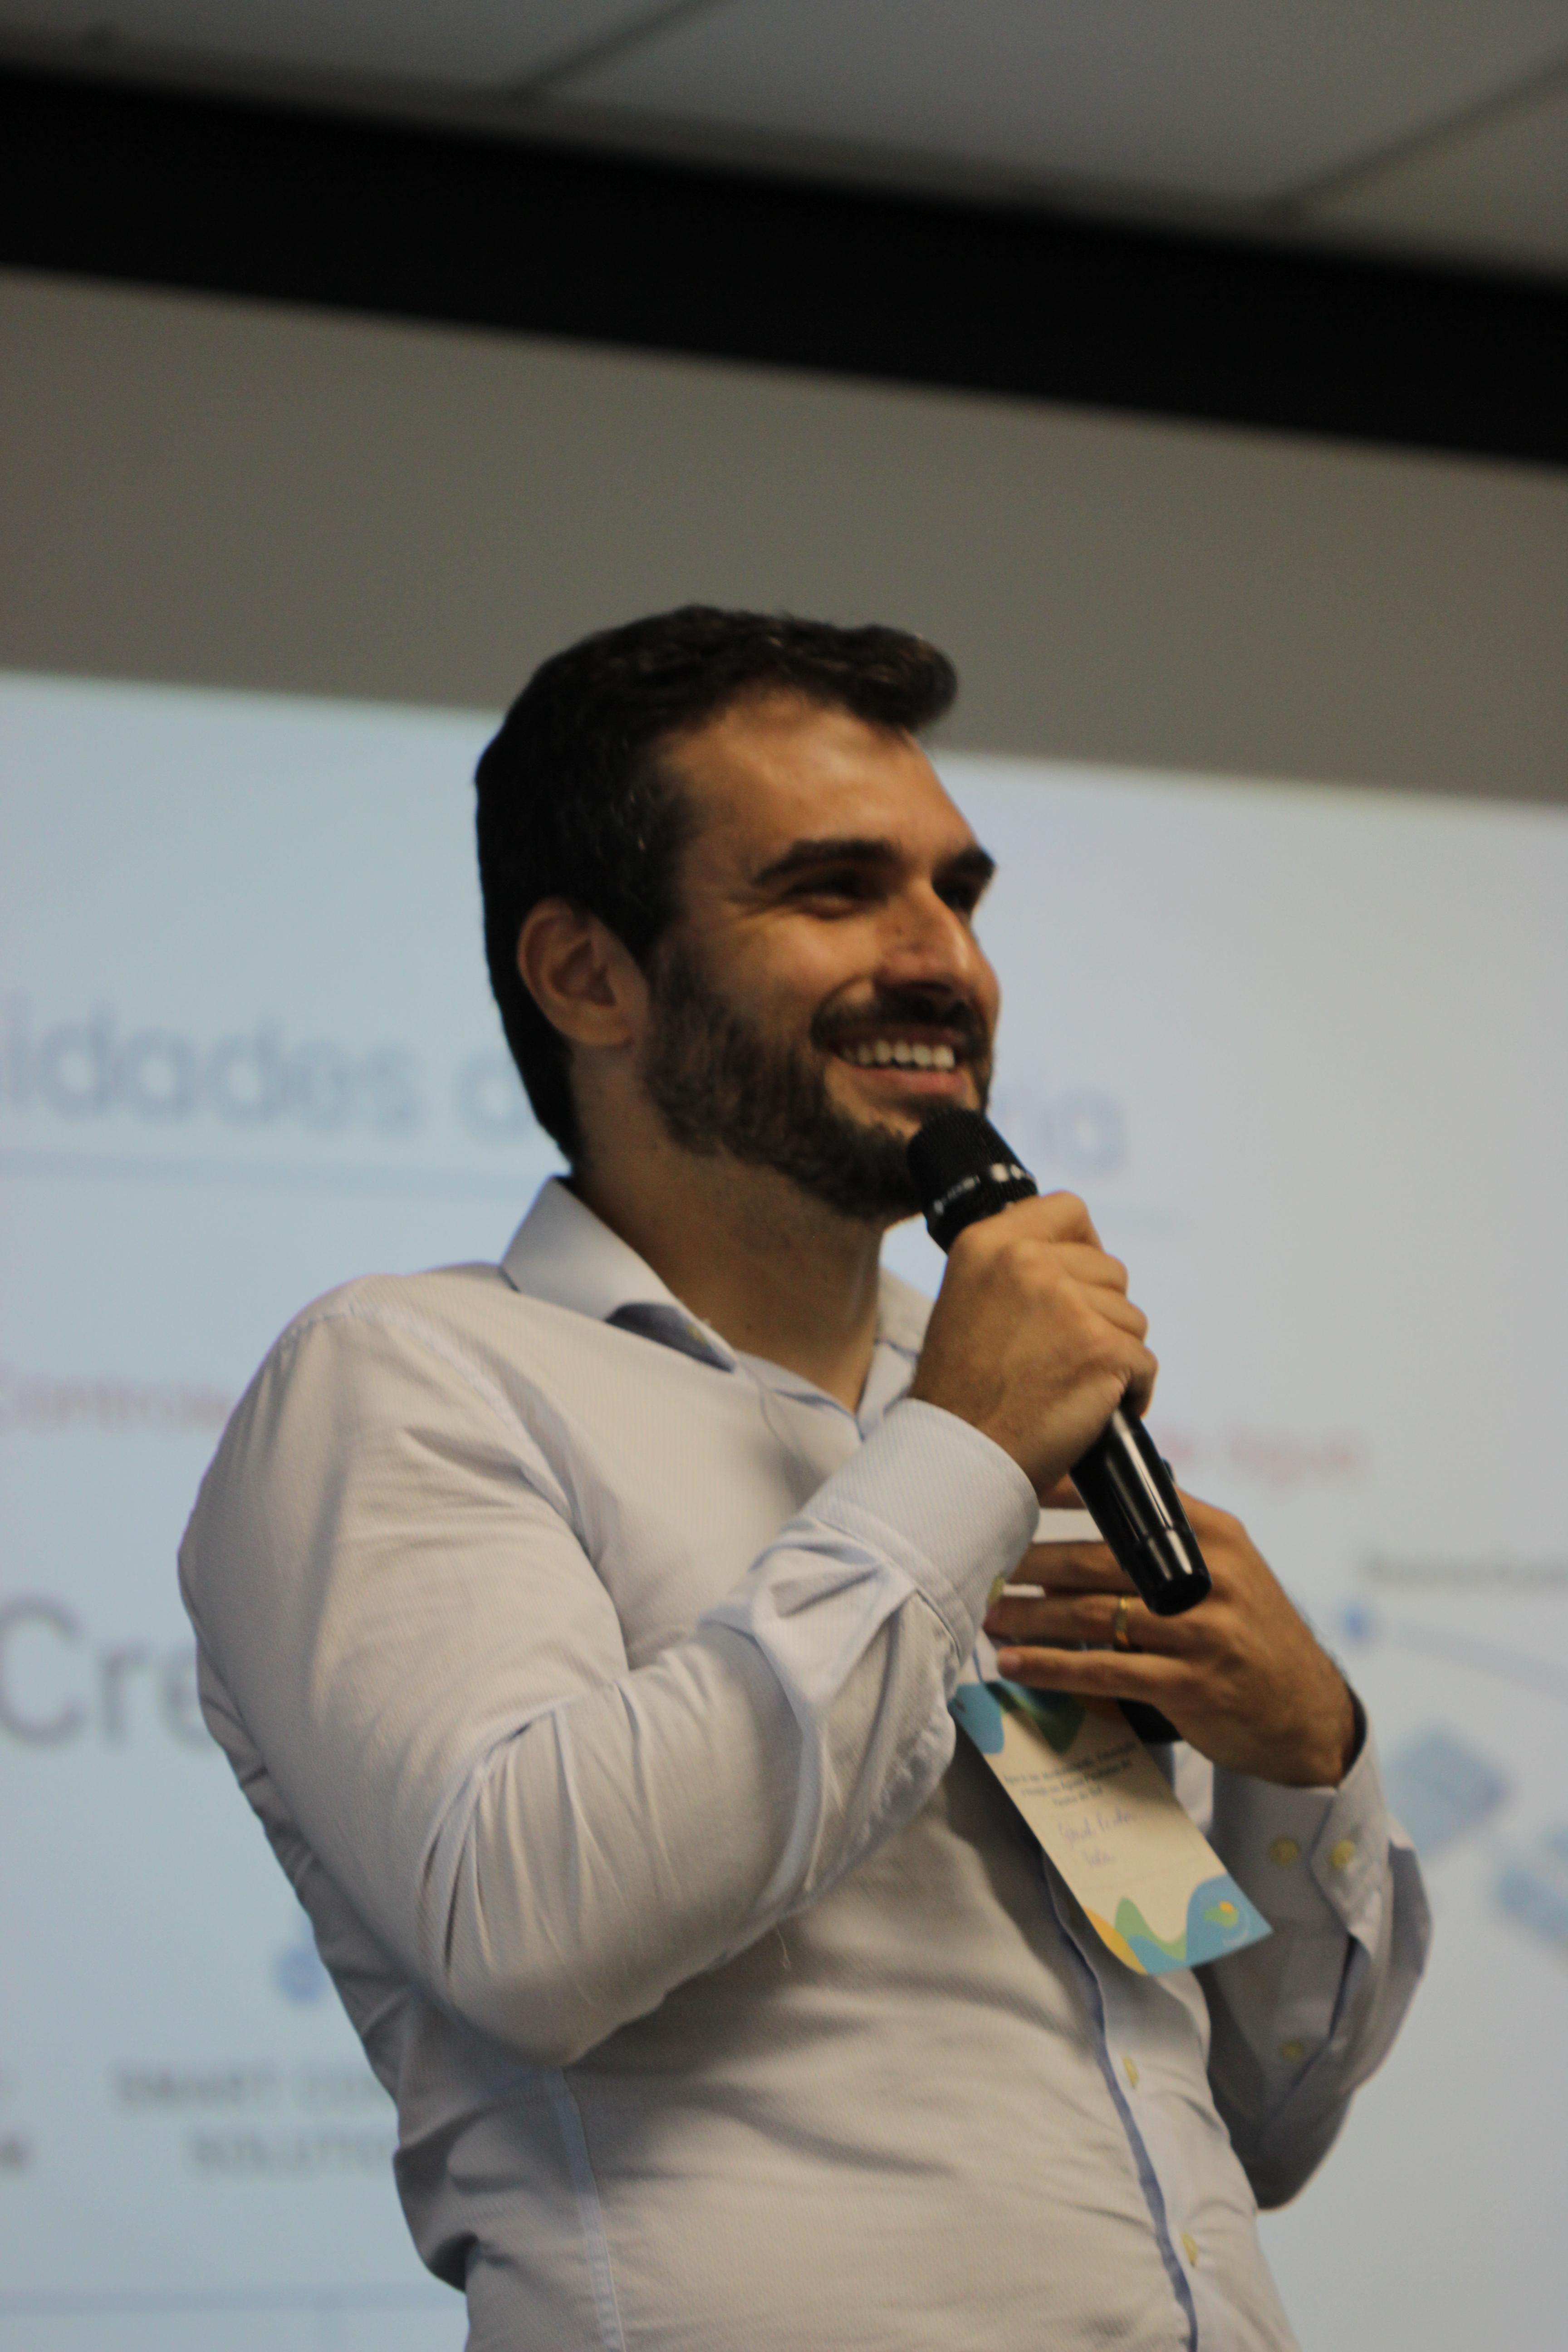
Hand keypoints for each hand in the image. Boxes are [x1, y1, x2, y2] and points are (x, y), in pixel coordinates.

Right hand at [907, 1193, 1158, 1499]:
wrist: (957, 1456)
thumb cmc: (962, 1393)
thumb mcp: (968, 1301)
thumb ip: (1014, 1271)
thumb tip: (1073, 1257)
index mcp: (987, 1244)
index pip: (1068, 1209)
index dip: (1083, 1247)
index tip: (1076, 1285)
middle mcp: (1026, 1262)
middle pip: (1109, 1270)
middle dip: (1100, 1314)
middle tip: (1062, 1356)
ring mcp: (1067, 1304)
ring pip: (1131, 1318)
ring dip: (1114, 1354)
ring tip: (1071, 1386)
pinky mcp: (1101, 1349)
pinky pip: (1145, 1362)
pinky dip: (1132, 1392)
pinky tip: (1095, 1410)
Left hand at [984, 1490, 1358, 1787]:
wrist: (1308, 1714)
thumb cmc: (1252, 1636)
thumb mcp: (1229, 1571)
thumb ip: (1172, 1540)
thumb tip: (1096, 1512)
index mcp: (1214, 1538)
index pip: (1132, 1504)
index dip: (1069, 1493)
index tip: (1015, 1485)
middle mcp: (1211, 1578)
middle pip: (1100, 1560)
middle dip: (1034, 1560)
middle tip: (984, 1558)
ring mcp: (1203, 1633)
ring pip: (1096, 1614)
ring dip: (1032, 1614)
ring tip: (988, 1614)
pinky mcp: (1192, 1686)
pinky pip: (1107, 1671)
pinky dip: (1054, 1666)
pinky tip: (1016, 1664)